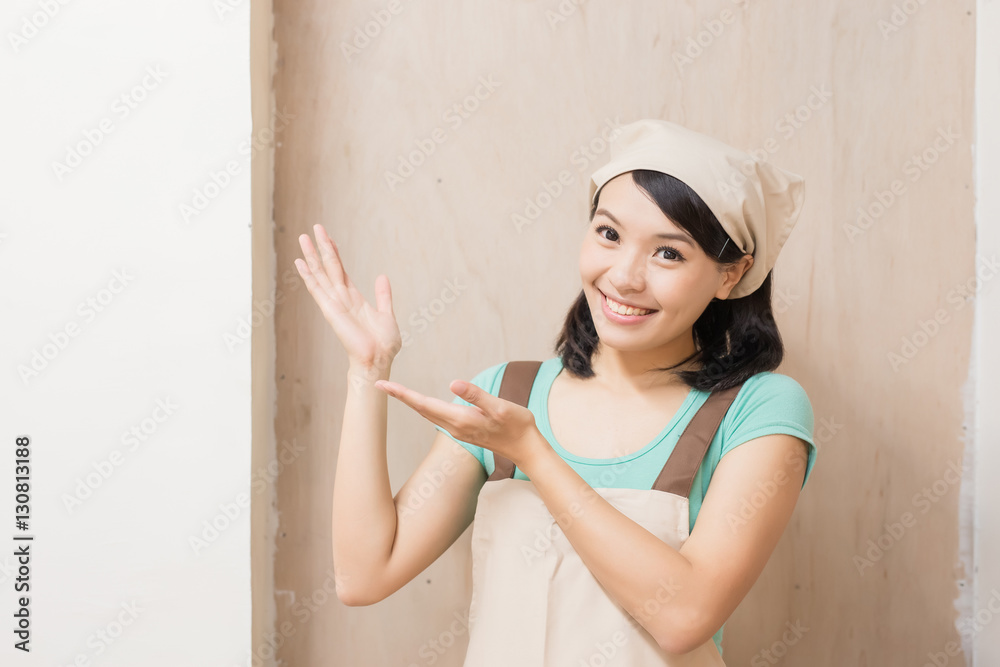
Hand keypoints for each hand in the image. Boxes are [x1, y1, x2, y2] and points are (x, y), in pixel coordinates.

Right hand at [295, 224, 400, 370]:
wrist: (378, 360)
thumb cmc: (383, 344)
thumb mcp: (387, 314)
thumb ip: (383, 295)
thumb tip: (382, 276)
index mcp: (354, 298)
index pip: (341, 270)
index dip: (335, 253)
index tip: (329, 238)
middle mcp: (341, 298)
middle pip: (328, 266)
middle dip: (321, 247)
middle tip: (315, 227)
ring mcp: (334, 303)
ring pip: (321, 273)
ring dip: (312, 255)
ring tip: (303, 237)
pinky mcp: (330, 310)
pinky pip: (317, 289)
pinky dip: (308, 275)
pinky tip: (299, 262)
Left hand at [374, 377, 548, 469]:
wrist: (527, 448)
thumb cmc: (517, 425)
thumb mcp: (501, 406)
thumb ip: (476, 395)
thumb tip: (452, 383)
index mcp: (460, 418)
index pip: (424, 403)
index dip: (402, 394)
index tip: (384, 385)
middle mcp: (454, 426)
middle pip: (420, 409)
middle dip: (400, 396)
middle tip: (379, 384)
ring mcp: (458, 430)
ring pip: (427, 413)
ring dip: (410, 402)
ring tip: (395, 391)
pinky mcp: (464, 430)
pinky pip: (436, 416)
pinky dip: (423, 407)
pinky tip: (420, 402)